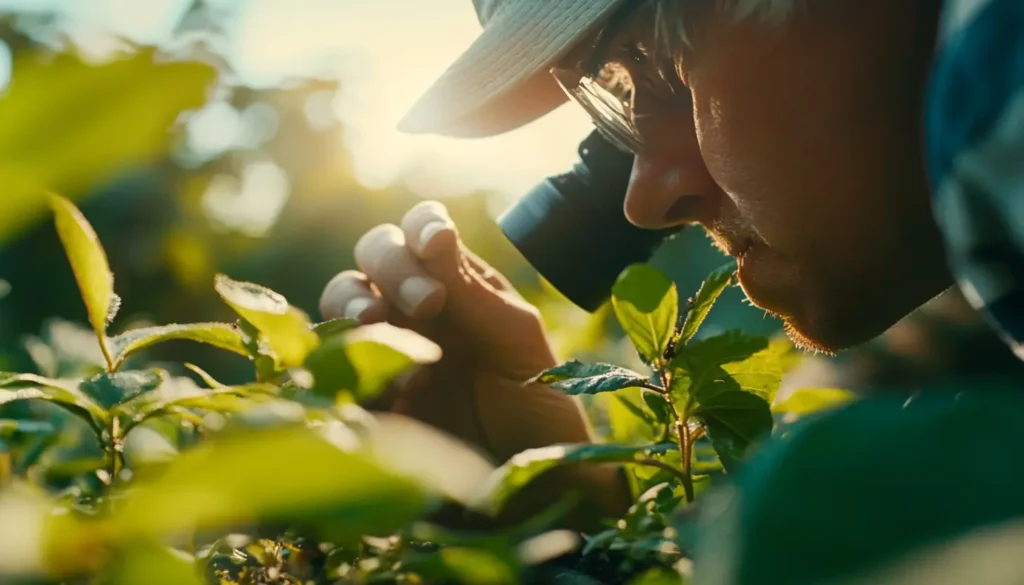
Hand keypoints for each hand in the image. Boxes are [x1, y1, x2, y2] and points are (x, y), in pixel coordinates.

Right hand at [319, 201, 629, 528]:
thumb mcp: (516, 342)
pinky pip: (328, 359)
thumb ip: (475, 293)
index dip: (422, 227)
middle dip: (394, 268)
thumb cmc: (535, 403)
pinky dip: (345, 358)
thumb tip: (436, 241)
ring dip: (357, 304)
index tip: (437, 244)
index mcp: (457, 282)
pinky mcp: (362, 388)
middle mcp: (413, 304)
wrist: (527, 480)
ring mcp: (384, 343)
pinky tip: (389, 387)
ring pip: (342, 297)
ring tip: (384, 331)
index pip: (423, 232)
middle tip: (431, 305)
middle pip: (374, 254)